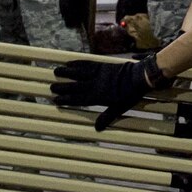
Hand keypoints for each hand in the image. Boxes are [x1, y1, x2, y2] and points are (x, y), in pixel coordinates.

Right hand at [51, 54, 166, 130]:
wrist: (139, 77)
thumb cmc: (130, 94)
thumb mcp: (120, 108)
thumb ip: (107, 117)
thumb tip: (97, 128)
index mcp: (98, 96)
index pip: (78, 99)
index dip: (67, 100)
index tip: (56, 100)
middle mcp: (95, 84)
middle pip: (75, 86)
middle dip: (63, 87)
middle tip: (51, 87)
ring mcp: (97, 73)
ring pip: (79, 73)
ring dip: (67, 72)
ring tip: (55, 72)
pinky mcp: (102, 65)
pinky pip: (87, 63)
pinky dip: (78, 63)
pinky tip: (70, 62)